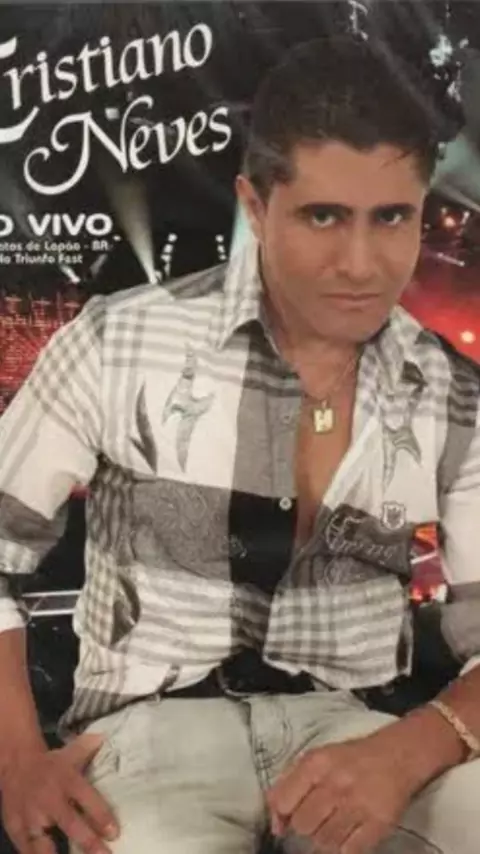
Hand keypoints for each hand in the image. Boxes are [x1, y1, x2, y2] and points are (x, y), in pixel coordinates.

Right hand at [0, 733, 118, 853]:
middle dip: (89, 843)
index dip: (102, 817)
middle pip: (71, 824)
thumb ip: (89, 748)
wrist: (15, 763)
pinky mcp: (15, 827)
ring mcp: (31, 817)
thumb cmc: (51, 763)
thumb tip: (106, 737)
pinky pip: (25, 849)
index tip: (114, 833)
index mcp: (68, 780)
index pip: (88, 799)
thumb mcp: (71, 753)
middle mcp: (50, 800)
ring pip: (44, 844)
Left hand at [267, 731, 419, 853]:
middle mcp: (336, 783)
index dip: (284, 814)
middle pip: (303, 826)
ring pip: (324, 842)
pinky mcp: (379, 823)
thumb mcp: (315, 759)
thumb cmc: (350, 759)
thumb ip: (288, 785)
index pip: (283, 802)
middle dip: (307, 825)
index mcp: (316, 764)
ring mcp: (358, 805)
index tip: (292, 813)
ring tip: (335, 823)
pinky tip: (348, 833)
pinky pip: (349, 851)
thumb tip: (275, 825)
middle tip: (319, 817)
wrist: (398, 756)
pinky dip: (344, 847)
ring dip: (325, 838)